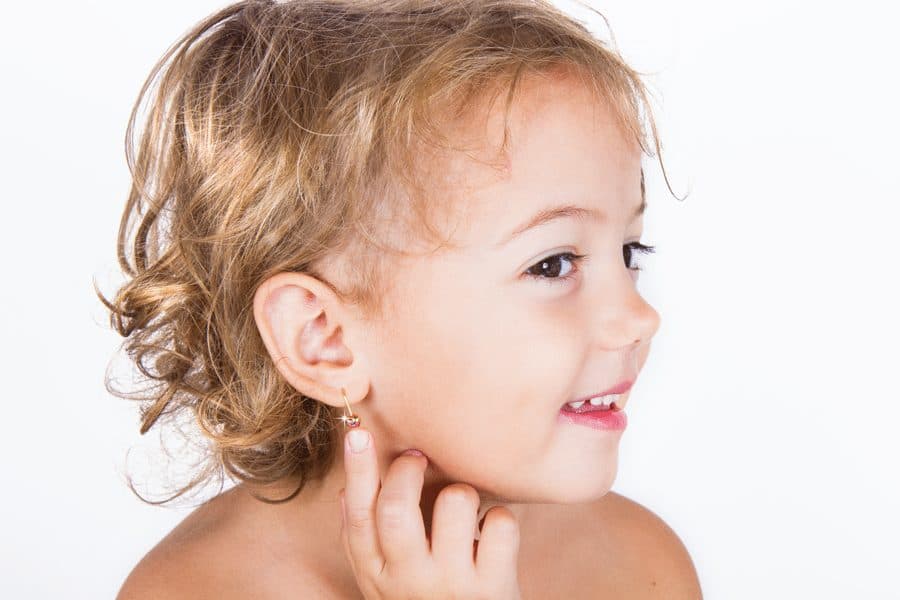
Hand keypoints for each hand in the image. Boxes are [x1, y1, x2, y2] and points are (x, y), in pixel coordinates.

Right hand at [339, 427, 523, 598]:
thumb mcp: (387, 581)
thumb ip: (367, 541)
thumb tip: (348, 488)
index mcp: (377, 575)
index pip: (358, 518)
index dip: (356, 471)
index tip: (357, 433)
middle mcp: (409, 581)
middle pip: (396, 508)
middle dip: (407, 470)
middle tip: (417, 458)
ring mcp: (452, 585)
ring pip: (455, 501)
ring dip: (462, 491)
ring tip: (464, 508)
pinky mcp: (493, 588)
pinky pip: (500, 522)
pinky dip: (500, 517)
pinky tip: (493, 534)